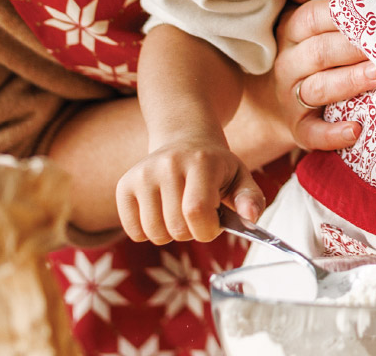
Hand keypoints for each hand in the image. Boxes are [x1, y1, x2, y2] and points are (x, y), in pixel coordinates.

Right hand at [118, 135, 243, 244]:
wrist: (184, 140)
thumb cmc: (216, 167)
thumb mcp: (240, 177)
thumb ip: (250, 198)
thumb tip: (250, 218)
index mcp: (201, 162)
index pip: (197, 211)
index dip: (207, 230)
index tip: (214, 226)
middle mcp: (167, 164)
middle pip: (176, 227)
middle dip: (193, 233)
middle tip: (198, 215)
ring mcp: (142, 174)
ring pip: (154, 233)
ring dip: (171, 235)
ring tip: (180, 214)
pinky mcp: (124, 185)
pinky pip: (133, 231)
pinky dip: (149, 233)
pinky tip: (161, 214)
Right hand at [260, 0, 375, 151]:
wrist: (269, 108)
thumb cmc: (311, 57)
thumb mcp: (309, 29)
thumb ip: (328, 7)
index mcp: (292, 32)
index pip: (314, 18)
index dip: (343, 15)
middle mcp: (289, 63)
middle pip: (320, 52)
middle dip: (355, 48)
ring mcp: (291, 97)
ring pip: (319, 89)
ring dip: (351, 82)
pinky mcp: (297, 128)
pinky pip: (313, 133)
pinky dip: (333, 134)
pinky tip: (357, 131)